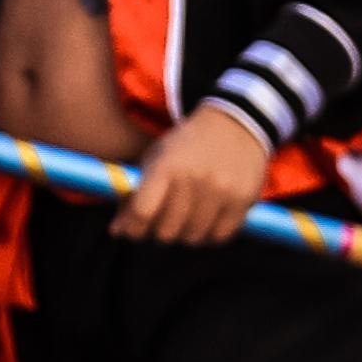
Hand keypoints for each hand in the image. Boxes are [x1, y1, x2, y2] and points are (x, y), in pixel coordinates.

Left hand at [115, 107, 271, 245]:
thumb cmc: (185, 146)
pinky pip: (220, 235)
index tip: (131, 230)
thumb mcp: (155, 159)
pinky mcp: (243, 199)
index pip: (142, 212)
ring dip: (185, 234)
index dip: (132, 228)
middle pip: (166, 231)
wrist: (234, 123)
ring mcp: (221, 190)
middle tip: (161, 223)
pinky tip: (205, 221)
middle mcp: (194, 179)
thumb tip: (118, 231)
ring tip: (185, 220)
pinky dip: (209, 235)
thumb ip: (134, 195)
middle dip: (159, 232)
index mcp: (166, 166)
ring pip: (193, 237)